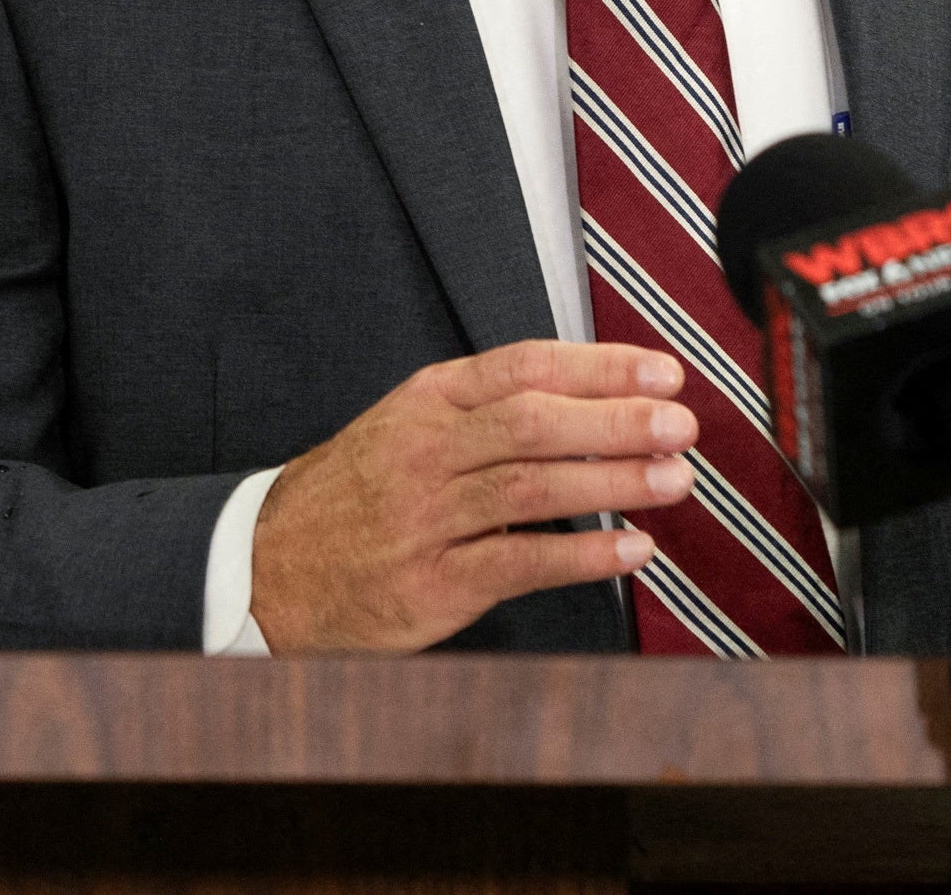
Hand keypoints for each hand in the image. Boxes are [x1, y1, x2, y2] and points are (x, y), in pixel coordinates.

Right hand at [247, 340, 694, 653]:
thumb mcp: (406, 427)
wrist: (269, 567)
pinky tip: (632, 549)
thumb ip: (486, 412)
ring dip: (613, 482)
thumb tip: (591, 400)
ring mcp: (427, 518)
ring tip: (673, 478)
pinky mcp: (432, 584)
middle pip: (535, 423)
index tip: (662, 372)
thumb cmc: (355, 495)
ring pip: (533, 489)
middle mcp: (426, 451)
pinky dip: (583, 557)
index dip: (600, 367)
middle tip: (681, 423)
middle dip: (617, 420)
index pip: (524, 367)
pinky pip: (520, 563)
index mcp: (426, 402)